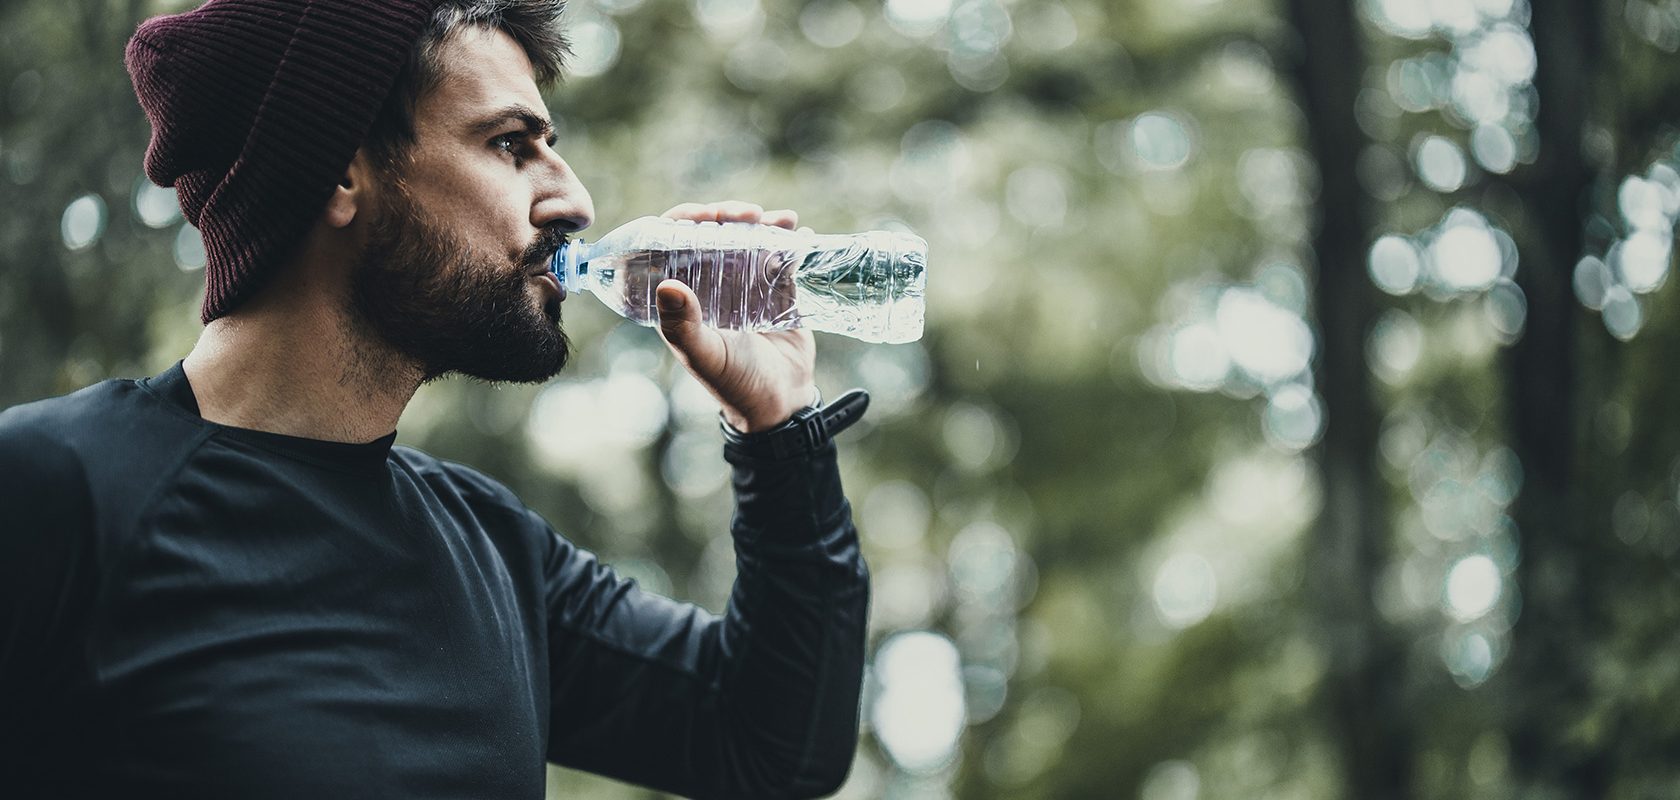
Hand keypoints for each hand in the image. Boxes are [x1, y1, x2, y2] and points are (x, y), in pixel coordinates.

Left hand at [654, 201, 818, 432]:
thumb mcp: (704, 355)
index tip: (702, 215)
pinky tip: (799, 230)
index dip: (682, 221)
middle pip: (711, 232)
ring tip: (778, 219)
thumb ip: (681, 326)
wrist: (781, 401)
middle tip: (747, 213)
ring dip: (761, 221)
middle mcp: (709, 283)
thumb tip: (666, 285)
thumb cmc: (733, 382)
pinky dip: (789, 237)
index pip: (670, 243)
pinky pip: (780, 252)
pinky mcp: (776, 286)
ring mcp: (743, 282)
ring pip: (746, 237)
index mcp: (681, 296)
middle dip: (727, 214)